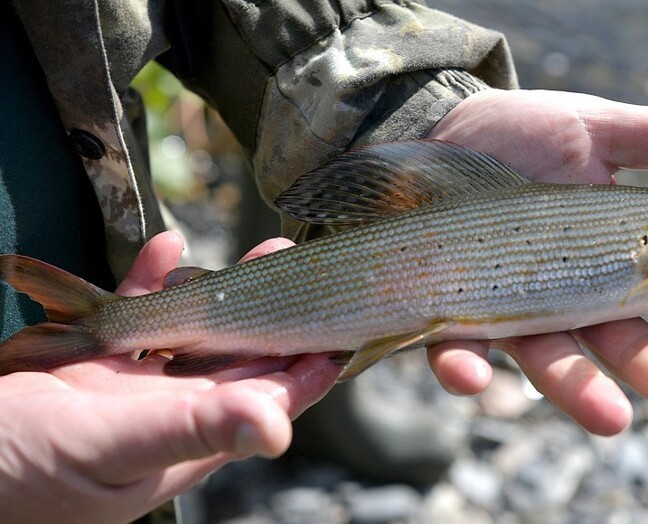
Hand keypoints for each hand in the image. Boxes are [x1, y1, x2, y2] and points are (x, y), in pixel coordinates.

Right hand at [0, 232, 338, 523]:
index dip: (310, 366)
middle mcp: (170, 413)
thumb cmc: (19, 476)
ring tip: (260, 249)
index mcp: (189, 440)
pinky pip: (132, 313)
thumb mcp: (113, 448)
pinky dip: (150, 281)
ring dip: (223, 291)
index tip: (347, 324)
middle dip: (276, 313)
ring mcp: (131, 388)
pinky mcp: (91, 364)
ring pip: (193, 331)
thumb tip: (280, 429)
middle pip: (240, 356)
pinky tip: (166, 248)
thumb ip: (194, 431)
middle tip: (302, 263)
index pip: (270, 399)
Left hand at [425, 89, 647, 434]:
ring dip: (579, 391)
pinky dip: (468, 366)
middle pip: (626, 343)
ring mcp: (512, 310)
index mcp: (617, 256)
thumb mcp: (594, 129)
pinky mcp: (453, 312)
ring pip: (552, 361)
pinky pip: (458, 348)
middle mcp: (571, 294)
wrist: (437, 129)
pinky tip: (475, 377)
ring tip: (613, 421)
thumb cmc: (519, 133)